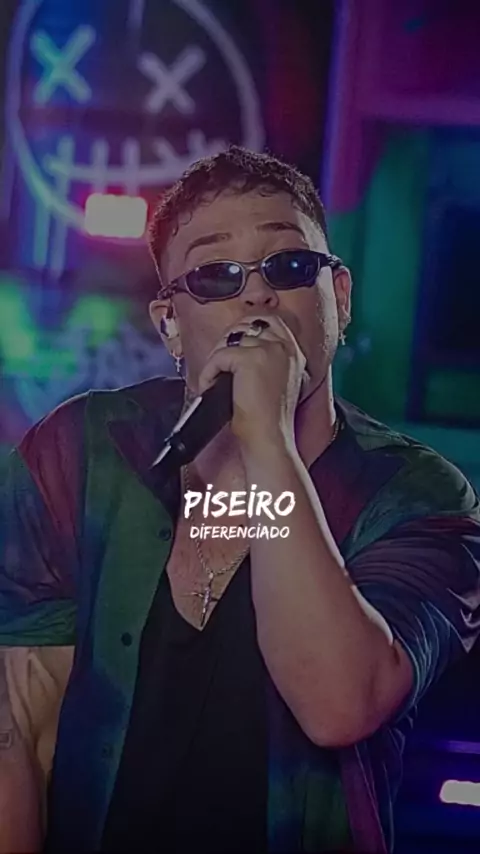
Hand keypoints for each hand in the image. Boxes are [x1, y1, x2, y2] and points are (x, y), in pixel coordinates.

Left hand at [197, 315, 306, 449]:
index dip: (247, 327)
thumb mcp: (278, 382)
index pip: (270, 320)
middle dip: (227, 341)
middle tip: (218, 365)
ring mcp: (268, 351)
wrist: (269, 439)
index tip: (232, 346)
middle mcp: (284, 347)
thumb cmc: (269, 420)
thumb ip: (268, 361)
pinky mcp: (250, 359)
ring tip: (213, 380)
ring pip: (229, 340)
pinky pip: (218, 356)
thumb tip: (240, 349)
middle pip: (246, 324)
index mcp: (294, 352)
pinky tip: (209, 387)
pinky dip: (208, 373)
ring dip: (216, 360)